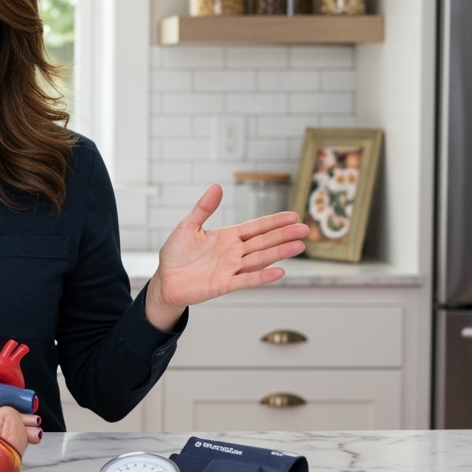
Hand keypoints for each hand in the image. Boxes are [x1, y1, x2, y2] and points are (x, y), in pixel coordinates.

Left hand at [145, 184, 308, 329]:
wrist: (165, 280)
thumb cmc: (176, 254)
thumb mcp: (188, 227)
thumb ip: (203, 209)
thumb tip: (217, 186)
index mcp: (228, 237)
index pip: (256, 227)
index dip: (273, 221)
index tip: (293, 215)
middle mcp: (234, 252)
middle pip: (264, 242)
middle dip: (284, 235)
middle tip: (305, 229)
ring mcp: (231, 269)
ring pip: (260, 259)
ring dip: (279, 253)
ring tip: (299, 246)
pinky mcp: (224, 285)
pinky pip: (246, 280)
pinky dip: (262, 277)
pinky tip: (279, 272)